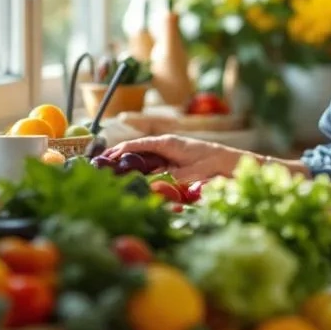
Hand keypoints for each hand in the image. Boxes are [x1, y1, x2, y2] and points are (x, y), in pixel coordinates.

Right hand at [105, 135, 247, 182]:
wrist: (229, 163)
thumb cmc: (211, 163)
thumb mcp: (188, 172)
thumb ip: (166, 178)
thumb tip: (147, 186)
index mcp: (167, 143)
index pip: (137, 144)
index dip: (119, 151)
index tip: (105, 158)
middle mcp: (166, 146)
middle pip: (137, 151)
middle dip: (119, 158)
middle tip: (101, 168)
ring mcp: (169, 153)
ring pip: (144, 159)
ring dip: (129, 166)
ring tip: (111, 174)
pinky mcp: (173, 162)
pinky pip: (153, 166)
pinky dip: (142, 171)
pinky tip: (133, 180)